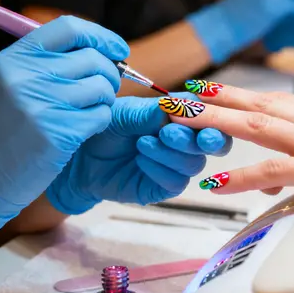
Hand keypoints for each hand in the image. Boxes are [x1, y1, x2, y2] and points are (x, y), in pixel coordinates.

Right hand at [0, 16, 129, 259]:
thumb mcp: (12, 84)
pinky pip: (102, 116)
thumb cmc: (5, 129)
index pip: (69, 28)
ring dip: (105, 99)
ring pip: (102, 87)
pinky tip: (83, 130)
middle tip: (104, 89)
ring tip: (89, 111)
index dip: (101, 36)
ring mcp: (42, 105)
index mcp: (14, 58)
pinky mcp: (58, 133)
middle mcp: (26, 76)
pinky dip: (101, 121)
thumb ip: (50, 62)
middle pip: (92, 58)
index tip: (118, 49)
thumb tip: (104, 49)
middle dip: (109, 73)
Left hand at [46, 95, 232, 212]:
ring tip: (143, 142)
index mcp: (181, 116)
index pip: (210, 115)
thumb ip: (154, 111)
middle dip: (202, 137)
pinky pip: (176, 181)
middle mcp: (184, 141)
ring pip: (194, 163)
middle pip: (215, 143)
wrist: (79, 157)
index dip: (211, 115)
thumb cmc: (104, 127)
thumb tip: (181, 106)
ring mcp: (175, 165)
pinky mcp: (163, 187)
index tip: (192, 112)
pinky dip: (160, 168)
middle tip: (174, 132)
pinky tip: (140, 158)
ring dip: (172, 151)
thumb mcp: (126, 112)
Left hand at [155, 85, 293, 206]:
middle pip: (254, 104)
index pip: (272, 98)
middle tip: (176, 94)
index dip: (236, 93)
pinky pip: (275, 171)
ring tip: (179, 119)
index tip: (208, 88)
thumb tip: (291, 175)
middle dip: (211, 99)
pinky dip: (242, 176)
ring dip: (213, 122)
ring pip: (254, 127)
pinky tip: (216, 182)